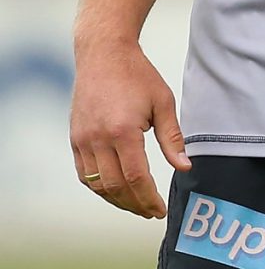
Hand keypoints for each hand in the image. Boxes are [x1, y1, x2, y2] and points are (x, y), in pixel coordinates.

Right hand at [68, 42, 187, 218]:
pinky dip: (99, 187)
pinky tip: (115, 191)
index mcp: (123, 131)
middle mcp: (98, 139)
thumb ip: (173, 139)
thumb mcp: (164, 103)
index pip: (136, 177)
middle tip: (151, 212)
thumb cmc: (138, 76)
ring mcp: (82, 140)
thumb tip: (185, 167)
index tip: (160, 210)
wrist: (104, 55)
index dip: (149, 198)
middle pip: (115, 186)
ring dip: (116, 200)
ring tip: (136, 206)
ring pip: (96, 184)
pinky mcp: (75, 138)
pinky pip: (84, 173)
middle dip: (135, 204)